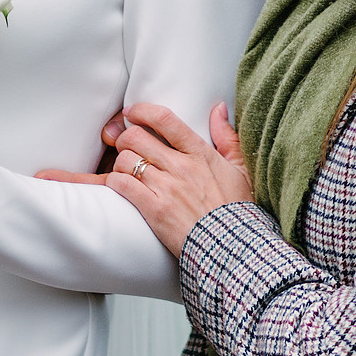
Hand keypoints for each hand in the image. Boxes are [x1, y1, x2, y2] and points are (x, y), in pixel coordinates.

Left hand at [69, 101, 253, 258]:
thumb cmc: (236, 209)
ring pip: (125, 160)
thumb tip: (218, 108)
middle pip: (135, 136)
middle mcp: (181, 166)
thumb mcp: (241, 170)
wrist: (232, 247)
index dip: (142, 111)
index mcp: (200, 153)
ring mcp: (167, 188)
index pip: (164, 119)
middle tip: (127, 149)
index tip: (132, 113)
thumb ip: (227, 137)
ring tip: (126, 172)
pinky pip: (122, 184)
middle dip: (125, 140)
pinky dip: (114, 182)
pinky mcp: (154, 209)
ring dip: (120, 164)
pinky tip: (120, 186)